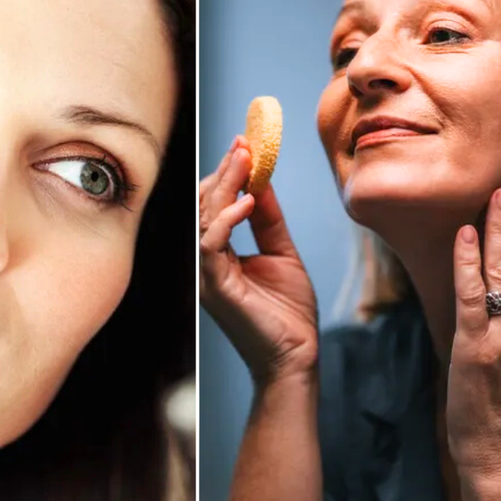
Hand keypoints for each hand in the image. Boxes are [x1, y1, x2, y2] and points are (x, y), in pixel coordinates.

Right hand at [200, 135, 317, 385]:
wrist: (296, 357)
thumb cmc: (288, 314)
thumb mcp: (282, 253)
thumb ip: (269, 220)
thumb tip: (264, 182)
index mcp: (218, 254)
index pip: (213, 205)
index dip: (227, 173)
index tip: (245, 144)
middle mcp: (206, 262)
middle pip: (204, 206)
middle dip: (225, 171)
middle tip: (245, 143)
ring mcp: (207, 275)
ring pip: (204, 219)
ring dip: (226, 185)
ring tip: (248, 160)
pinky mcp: (215, 287)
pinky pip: (211, 245)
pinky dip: (227, 220)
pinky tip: (249, 202)